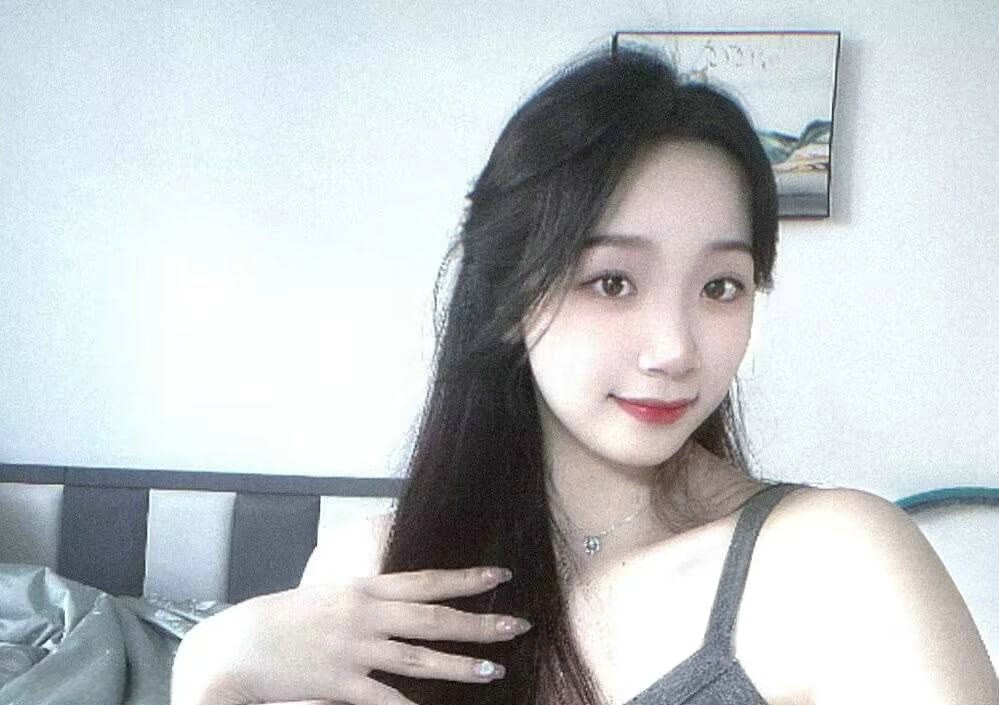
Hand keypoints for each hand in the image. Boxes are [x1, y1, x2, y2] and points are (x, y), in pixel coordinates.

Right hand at [170, 567, 530, 704]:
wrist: (237, 644)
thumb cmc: (287, 618)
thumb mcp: (334, 595)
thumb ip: (373, 597)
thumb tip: (412, 598)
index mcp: (364, 588)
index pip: (426, 580)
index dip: (466, 578)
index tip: (502, 574)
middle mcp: (364, 615)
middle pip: (433, 618)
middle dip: (479, 622)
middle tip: (518, 625)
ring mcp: (353, 650)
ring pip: (418, 658)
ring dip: (459, 665)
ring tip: (493, 670)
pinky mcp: (339, 684)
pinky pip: (385, 699)